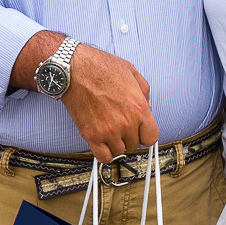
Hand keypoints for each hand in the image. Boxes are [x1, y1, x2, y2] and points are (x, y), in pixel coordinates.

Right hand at [59, 43, 158, 163]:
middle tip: (119, 125)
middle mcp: (126, 122)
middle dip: (129, 136)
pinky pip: (103, 157)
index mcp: (139, 107)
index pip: (151, 137)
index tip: (139, 131)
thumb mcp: (131, 71)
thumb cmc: (99, 67)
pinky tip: (102, 142)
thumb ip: (144, 92)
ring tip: (109, 131)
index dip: (145, 134)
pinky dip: (104, 153)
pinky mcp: (91, 135)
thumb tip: (147, 108)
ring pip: (119, 152)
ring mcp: (108, 131)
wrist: (73, 69)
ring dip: (116, 144)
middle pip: (135, 145)